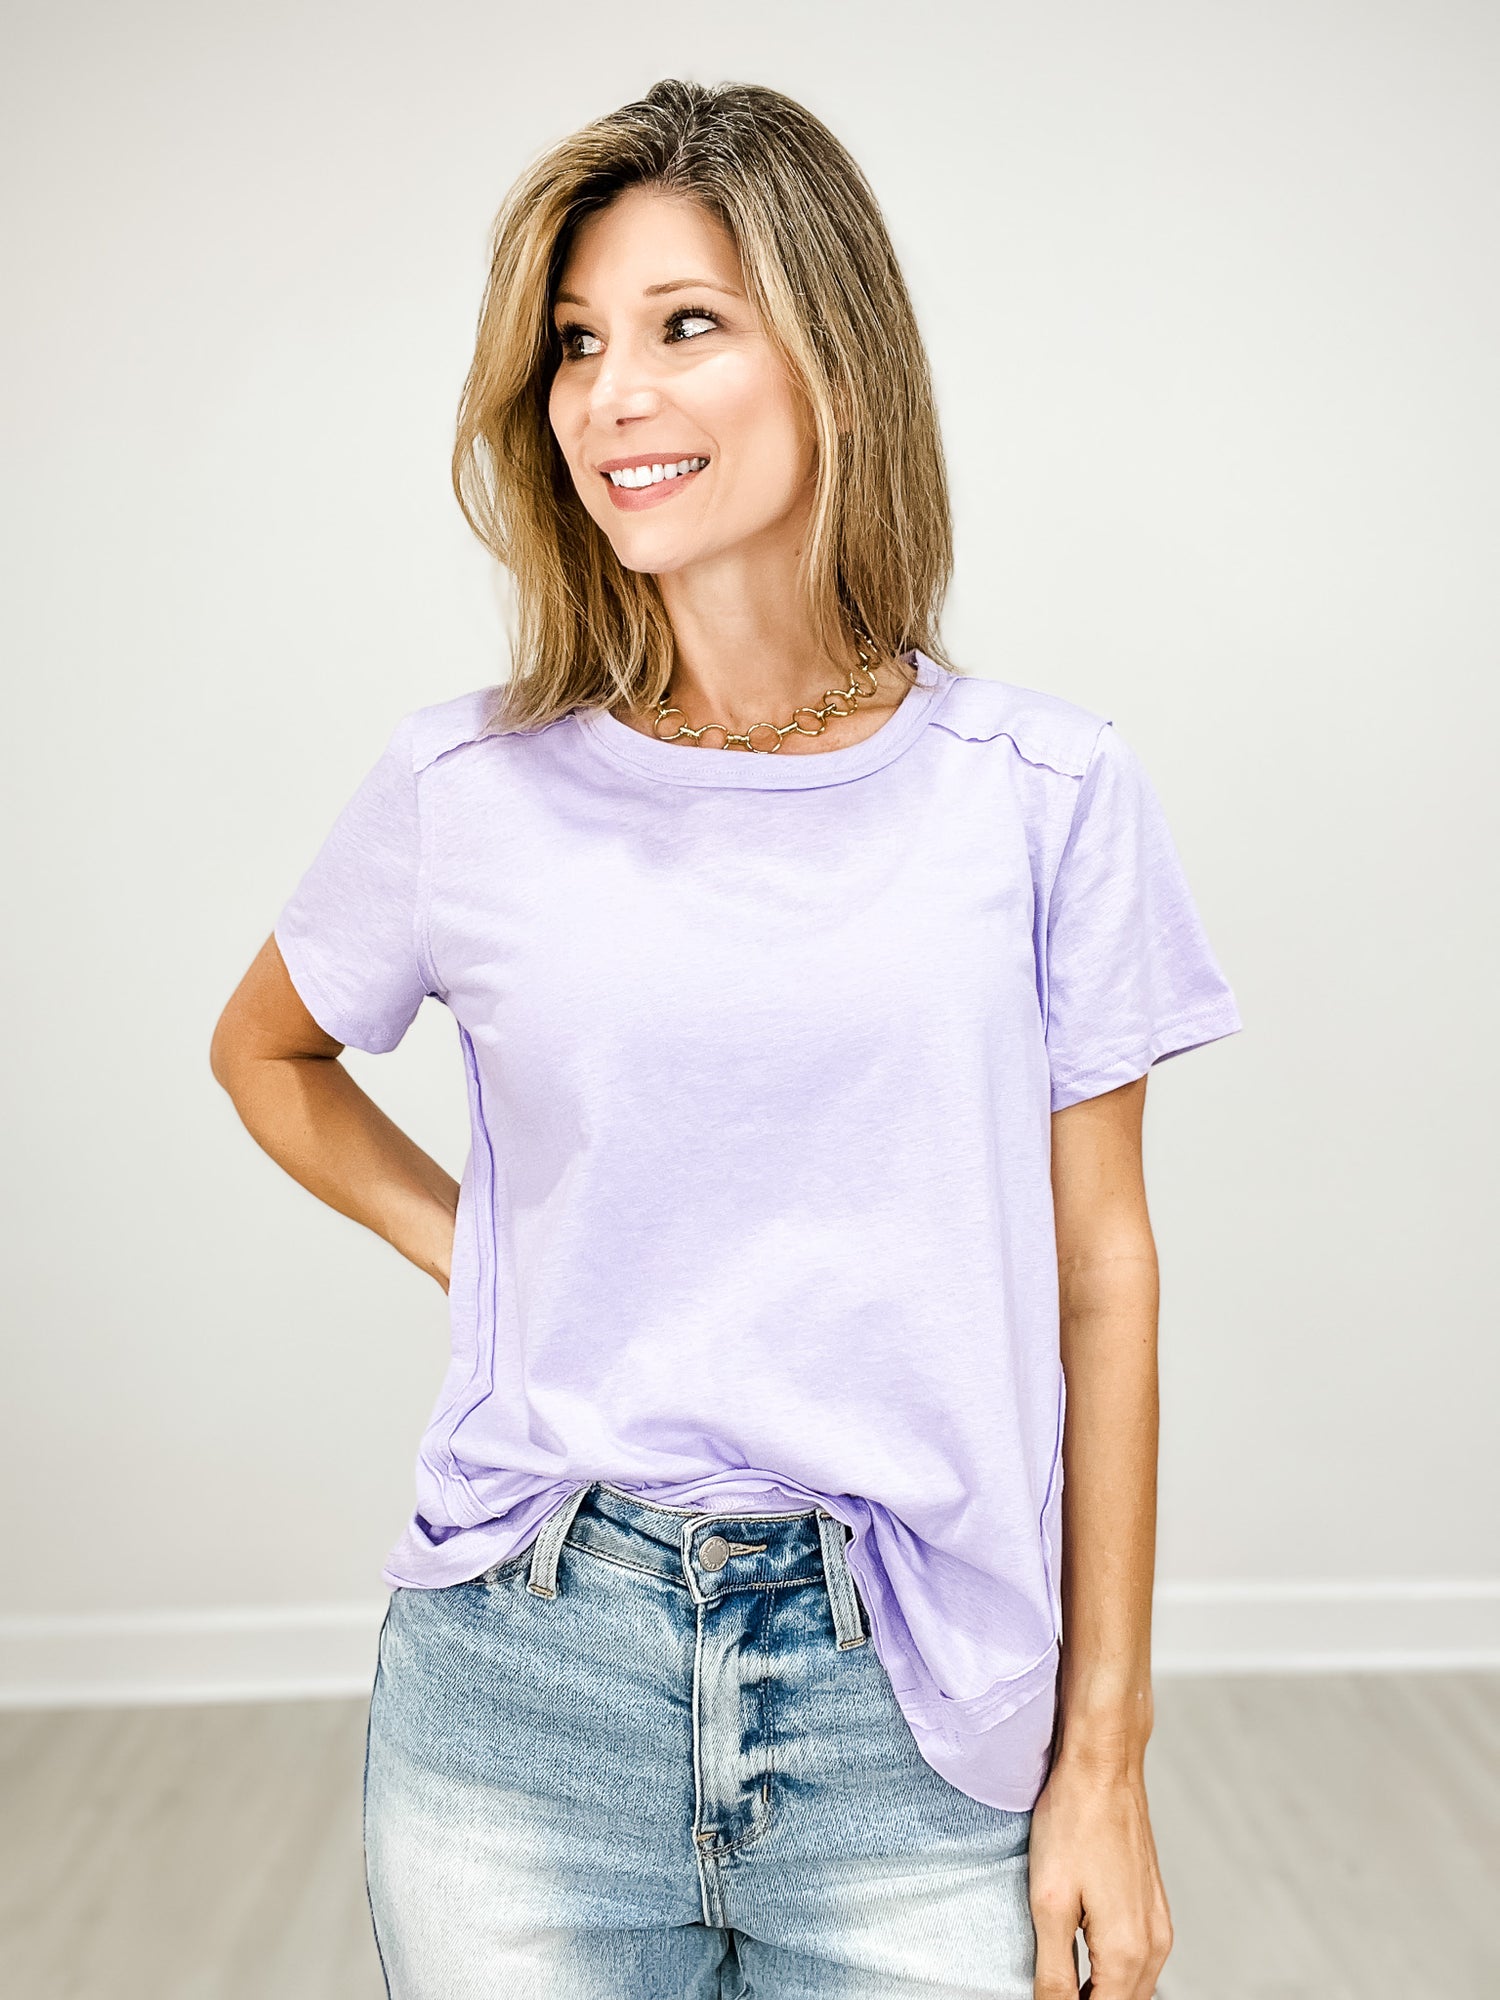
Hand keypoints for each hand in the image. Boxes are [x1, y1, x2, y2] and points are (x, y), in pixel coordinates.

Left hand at [1028, 1752, 1172, 1997]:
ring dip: (1100, 1995)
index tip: (1044, 1999)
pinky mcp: (1153, 1906)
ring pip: (1134, 1988)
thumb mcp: (1049, 1903)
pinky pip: (1138, 1960)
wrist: (1103, 1766)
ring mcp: (1158, 1924)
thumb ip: (1054, 1972)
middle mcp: (1153, 1944)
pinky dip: (1112, 1974)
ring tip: (1060, 1987)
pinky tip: (1081, 1963)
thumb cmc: (1074, 1821)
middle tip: (1048, 1994)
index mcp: (1128, 1951)